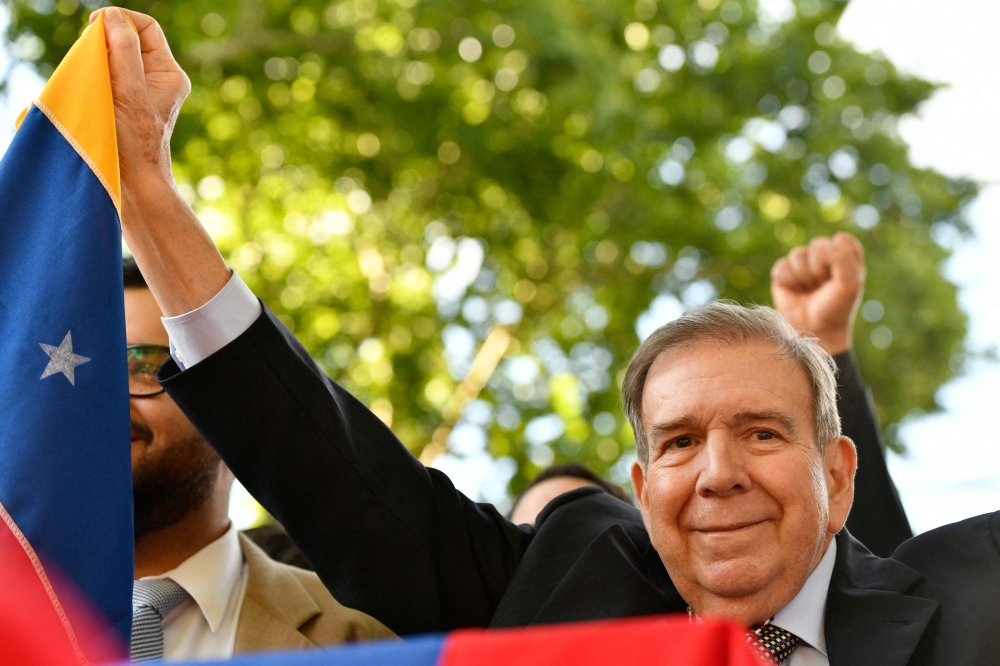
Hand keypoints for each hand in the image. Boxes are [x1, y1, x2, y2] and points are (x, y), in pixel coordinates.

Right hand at [91, 7, 189, 183]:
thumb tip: (113, 18)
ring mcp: (143, 92)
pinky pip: (109, 78)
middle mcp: (158, 79)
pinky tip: (90, 92)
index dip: (120, 20)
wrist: (135, 183)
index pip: (145, 27)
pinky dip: (95, 77)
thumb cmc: (136, 142)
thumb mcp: (129, 91)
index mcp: (170, 73)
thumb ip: (123, 52)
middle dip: (105, 42)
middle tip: (90, 58)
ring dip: (98, 62)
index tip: (94, 27)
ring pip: (116, 59)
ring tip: (92, 81)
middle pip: (128, 40)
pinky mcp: (127, 104)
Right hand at [771, 233, 864, 354]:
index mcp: (844, 256)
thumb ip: (842, 258)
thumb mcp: (850, 285)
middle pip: (818, 244)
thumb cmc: (836, 308)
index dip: (839, 258)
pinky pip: (782, 266)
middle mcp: (823, 257)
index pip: (841, 240)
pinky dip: (788, 280)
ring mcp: (802, 265)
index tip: (840, 277)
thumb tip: (819, 245)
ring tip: (808, 290)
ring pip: (797, 254)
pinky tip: (794, 291)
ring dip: (804, 275)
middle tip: (823, 285)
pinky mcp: (783, 274)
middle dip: (820, 267)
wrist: (814, 331)